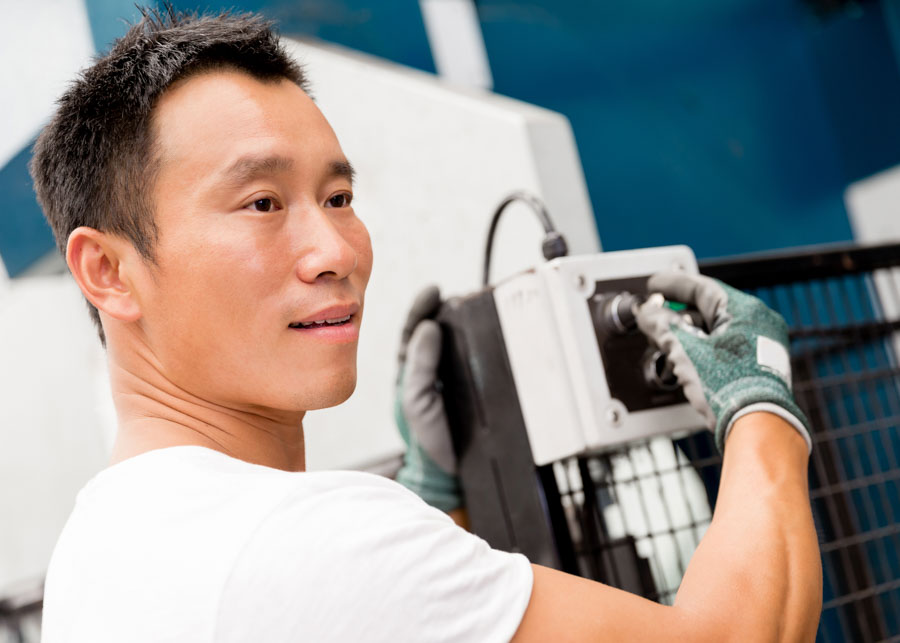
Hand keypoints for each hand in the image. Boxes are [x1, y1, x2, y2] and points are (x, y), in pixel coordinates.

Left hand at [394, 286, 461, 511]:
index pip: (413, 334)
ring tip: (472, 305)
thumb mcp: (417, 400)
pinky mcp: (470, 392)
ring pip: (454, 347)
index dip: (421, 309)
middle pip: (435, 334)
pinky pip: (473, 363)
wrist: (447, 476)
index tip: (433, 290)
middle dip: (444, 311)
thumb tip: (429, 327)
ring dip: (462, 325)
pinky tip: (489, 335)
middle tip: (456, 293)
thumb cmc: (425, 441)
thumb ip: (420, 365)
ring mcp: (449, 383)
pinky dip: (479, 347)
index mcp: (410, 375)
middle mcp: (429, 375)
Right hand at [635, 272, 811, 453]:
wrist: (754, 424)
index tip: (655, 285)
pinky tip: (684, 358)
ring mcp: (760, 346)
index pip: (703, 288)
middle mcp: (759, 324)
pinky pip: (724, 347)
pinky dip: (701, 348)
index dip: (674, 286)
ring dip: (687, 334)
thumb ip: (662, 325)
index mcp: (746, 310)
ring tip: (664, 339)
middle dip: (677, 314)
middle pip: (708, 310)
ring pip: (715, 330)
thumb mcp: (685, 349)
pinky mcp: (757, 367)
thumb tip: (648, 313)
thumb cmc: (730, 386)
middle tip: (655, 314)